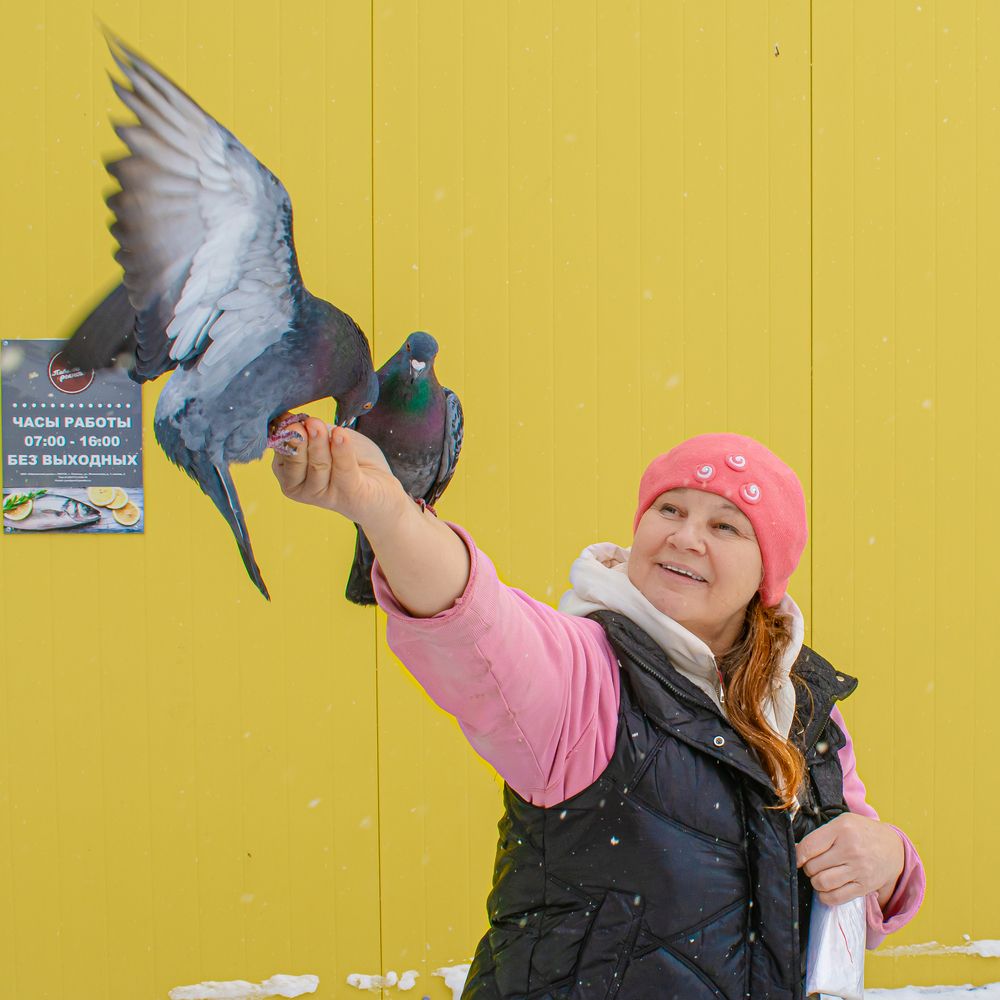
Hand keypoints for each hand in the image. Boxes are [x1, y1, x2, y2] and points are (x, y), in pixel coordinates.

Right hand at [270, 415, 405, 530]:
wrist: (381, 488)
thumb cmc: (351, 460)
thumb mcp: (328, 439)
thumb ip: (311, 430)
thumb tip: (288, 416)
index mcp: (290, 472)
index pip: (281, 452)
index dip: (285, 433)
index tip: (288, 418)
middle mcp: (301, 488)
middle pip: (297, 461)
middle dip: (300, 440)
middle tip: (304, 422)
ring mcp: (324, 495)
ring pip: (318, 466)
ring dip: (319, 443)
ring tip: (318, 425)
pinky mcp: (349, 496)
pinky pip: (343, 471)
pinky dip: (341, 452)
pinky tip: (340, 435)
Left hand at [796, 812, 904, 906]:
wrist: (894, 847)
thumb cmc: (862, 832)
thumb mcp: (842, 822)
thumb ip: (821, 835)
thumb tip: (798, 852)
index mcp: (842, 829)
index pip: (809, 846)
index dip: (798, 856)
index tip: (797, 859)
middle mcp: (850, 849)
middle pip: (813, 867)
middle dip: (808, 869)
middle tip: (813, 866)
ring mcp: (859, 869)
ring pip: (822, 883)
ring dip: (815, 883)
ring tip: (820, 876)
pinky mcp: (865, 886)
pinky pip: (837, 897)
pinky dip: (825, 897)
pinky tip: (827, 890)